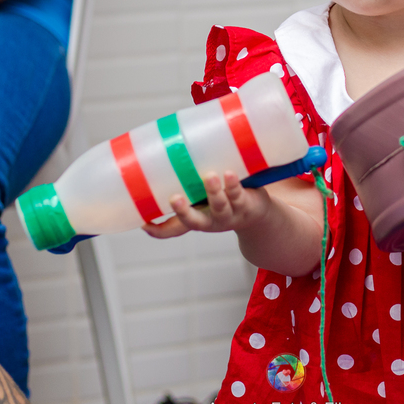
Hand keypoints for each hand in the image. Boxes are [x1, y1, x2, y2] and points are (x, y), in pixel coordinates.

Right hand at [142, 171, 271, 238]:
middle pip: (195, 221)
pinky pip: (238, 194)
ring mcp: (229, 213)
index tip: (144, 223)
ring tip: (209, 177)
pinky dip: (233, 184)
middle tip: (174, 199)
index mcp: (197, 221)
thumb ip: (185, 190)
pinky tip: (229, 174)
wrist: (259, 214)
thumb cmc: (223, 204)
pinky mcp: (245, 202)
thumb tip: (152, 172)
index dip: (159, 231)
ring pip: (220, 206)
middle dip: (184, 212)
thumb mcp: (202, 201)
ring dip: (213, 192)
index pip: (174, 229)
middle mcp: (211, 221)